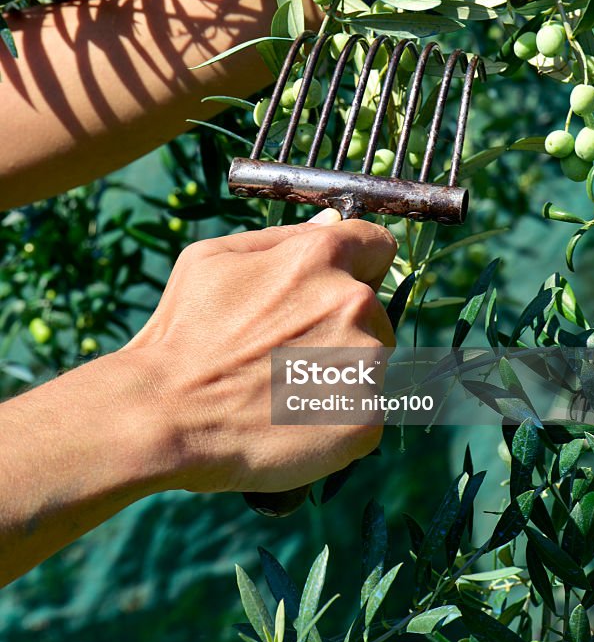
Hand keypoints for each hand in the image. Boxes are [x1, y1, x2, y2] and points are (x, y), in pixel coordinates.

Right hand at [122, 209, 396, 494]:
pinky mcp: (365, 418)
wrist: (167, 416)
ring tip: (281, 388)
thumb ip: (283, 237)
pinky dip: (333, 417)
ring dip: (337, 370)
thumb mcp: (214, 260)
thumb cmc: (183, 334)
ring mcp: (366, 363)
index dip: (358, 262)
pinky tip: (290, 420)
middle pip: (372, 308)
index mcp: (322, 258)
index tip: (334, 286)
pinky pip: (362, 410)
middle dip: (339, 322)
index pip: (378, 245)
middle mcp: (354, 304)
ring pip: (368, 360)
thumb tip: (331, 221)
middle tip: (283, 350)